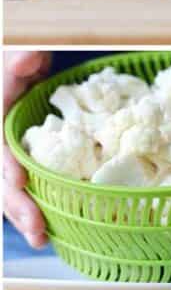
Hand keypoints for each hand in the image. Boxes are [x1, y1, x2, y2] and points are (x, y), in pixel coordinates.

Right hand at [3, 52, 51, 247]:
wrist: (20, 58)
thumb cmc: (20, 55)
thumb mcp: (19, 50)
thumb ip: (21, 58)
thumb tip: (27, 60)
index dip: (8, 171)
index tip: (20, 186)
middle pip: (0, 177)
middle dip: (16, 206)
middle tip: (38, 233)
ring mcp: (6, 149)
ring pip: (6, 186)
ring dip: (22, 213)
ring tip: (41, 239)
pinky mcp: (19, 155)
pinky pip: (22, 181)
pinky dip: (33, 203)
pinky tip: (47, 227)